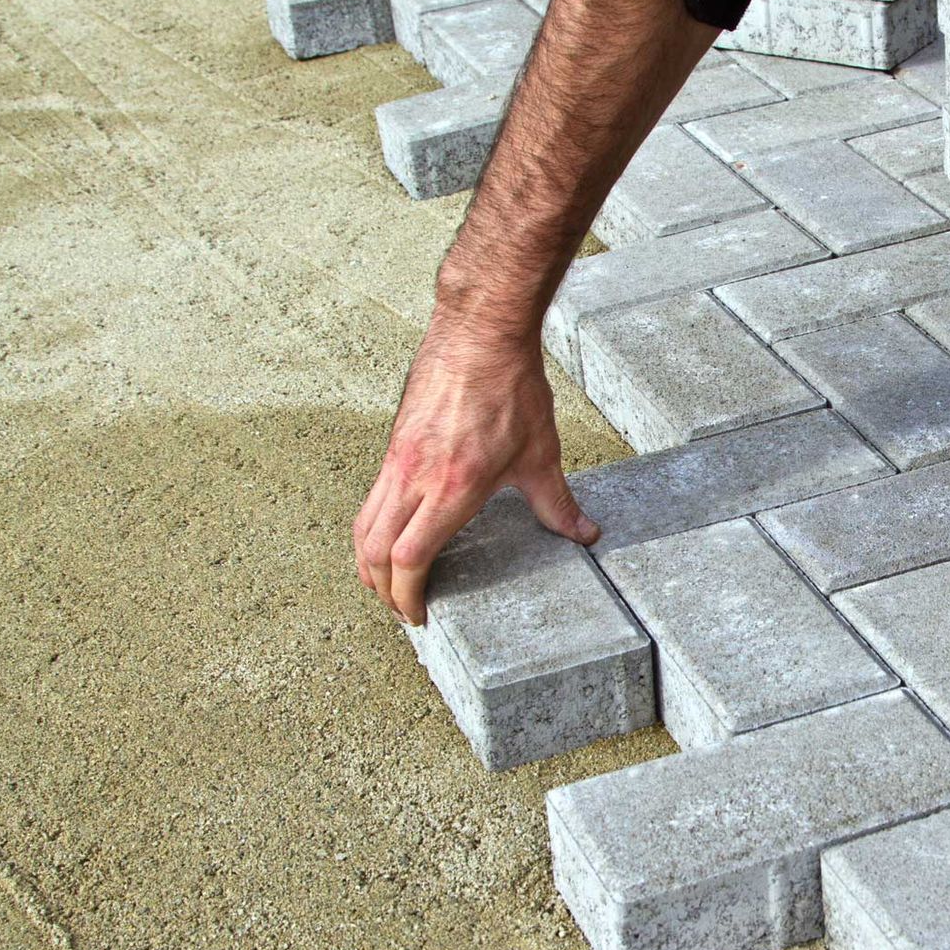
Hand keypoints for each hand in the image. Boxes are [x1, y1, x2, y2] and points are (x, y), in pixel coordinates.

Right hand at [353, 324, 598, 624]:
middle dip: (382, 590)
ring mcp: (397, 459)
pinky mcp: (393, 443)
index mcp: (449, 489)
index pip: (409, 559)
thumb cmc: (511, 390)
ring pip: (364, 525)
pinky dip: (372, 529)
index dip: (407, 596)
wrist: (479, 334)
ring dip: (369, 562)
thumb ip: (558, 504)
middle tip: (402, 609)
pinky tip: (391, 536)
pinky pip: (371, 498)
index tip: (419, 615)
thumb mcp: (541, 455)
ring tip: (388, 583)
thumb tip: (585, 535)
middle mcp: (412, 477)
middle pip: (373, 551)